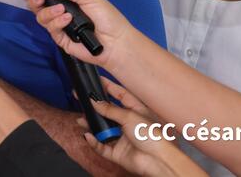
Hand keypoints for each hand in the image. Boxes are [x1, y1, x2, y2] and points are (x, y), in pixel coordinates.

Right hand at [20, 0, 133, 71]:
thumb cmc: (107, 17)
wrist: (116, 42)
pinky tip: (67, 20)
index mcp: (69, 1)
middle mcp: (62, 13)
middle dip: (35, 1)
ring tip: (62, 10)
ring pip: (42, 18)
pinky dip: (57, 22)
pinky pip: (51, 30)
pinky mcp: (61, 40)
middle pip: (39, 7)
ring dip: (48, 11)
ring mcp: (61, 27)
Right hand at [80, 79, 197, 176]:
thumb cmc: (154, 137)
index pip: (120, 94)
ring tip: (81, 120)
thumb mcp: (130, 116)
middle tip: (80, 98)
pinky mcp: (118, 152)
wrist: (159, 161)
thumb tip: (95, 101)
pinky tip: (89, 136)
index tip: (96, 79)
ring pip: (102, 129)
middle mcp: (129, 123)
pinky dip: (94, 142)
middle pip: (108, 112)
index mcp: (136, 110)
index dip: (108, 86)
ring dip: (91, 125)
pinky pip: (101, 147)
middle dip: (94, 106)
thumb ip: (110, 109)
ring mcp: (122, 138)